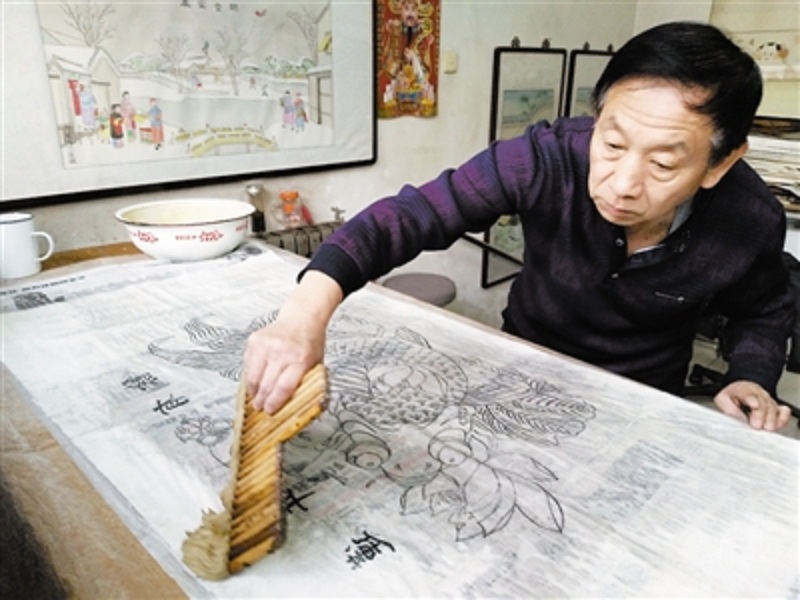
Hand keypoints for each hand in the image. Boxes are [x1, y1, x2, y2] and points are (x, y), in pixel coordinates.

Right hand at [243, 271, 341, 413]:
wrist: (302, 317)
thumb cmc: (310, 342)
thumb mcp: (316, 364)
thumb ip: (305, 383)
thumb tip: (291, 406)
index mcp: (300, 360)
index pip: (283, 388)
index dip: (274, 403)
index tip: (270, 411)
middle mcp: (282, 351)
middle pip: (266, 385)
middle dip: (261, 401)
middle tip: (260, 407)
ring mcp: (266, 345)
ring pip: (253, 377)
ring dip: (253, 391)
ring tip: (255, 397)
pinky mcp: (255, 340)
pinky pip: (248, 365)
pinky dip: (250, 376)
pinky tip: (255, 380)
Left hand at [713, 380, 790, 430]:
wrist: (740, 392)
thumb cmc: (731, 398)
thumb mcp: (722, 400)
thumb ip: (729, 409)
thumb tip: (737, 418)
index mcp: (742, 390)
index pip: (747, 393)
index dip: (751, 399)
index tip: (754, 405)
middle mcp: (757, 393)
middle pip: (762, 402)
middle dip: (761, 414)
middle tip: (757, 425)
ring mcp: (767, 400)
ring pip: (773, 407)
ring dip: (771, 419)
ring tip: (767, 428)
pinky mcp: (775, 408)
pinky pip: (783, 411)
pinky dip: (782, 418)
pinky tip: (777, 424)